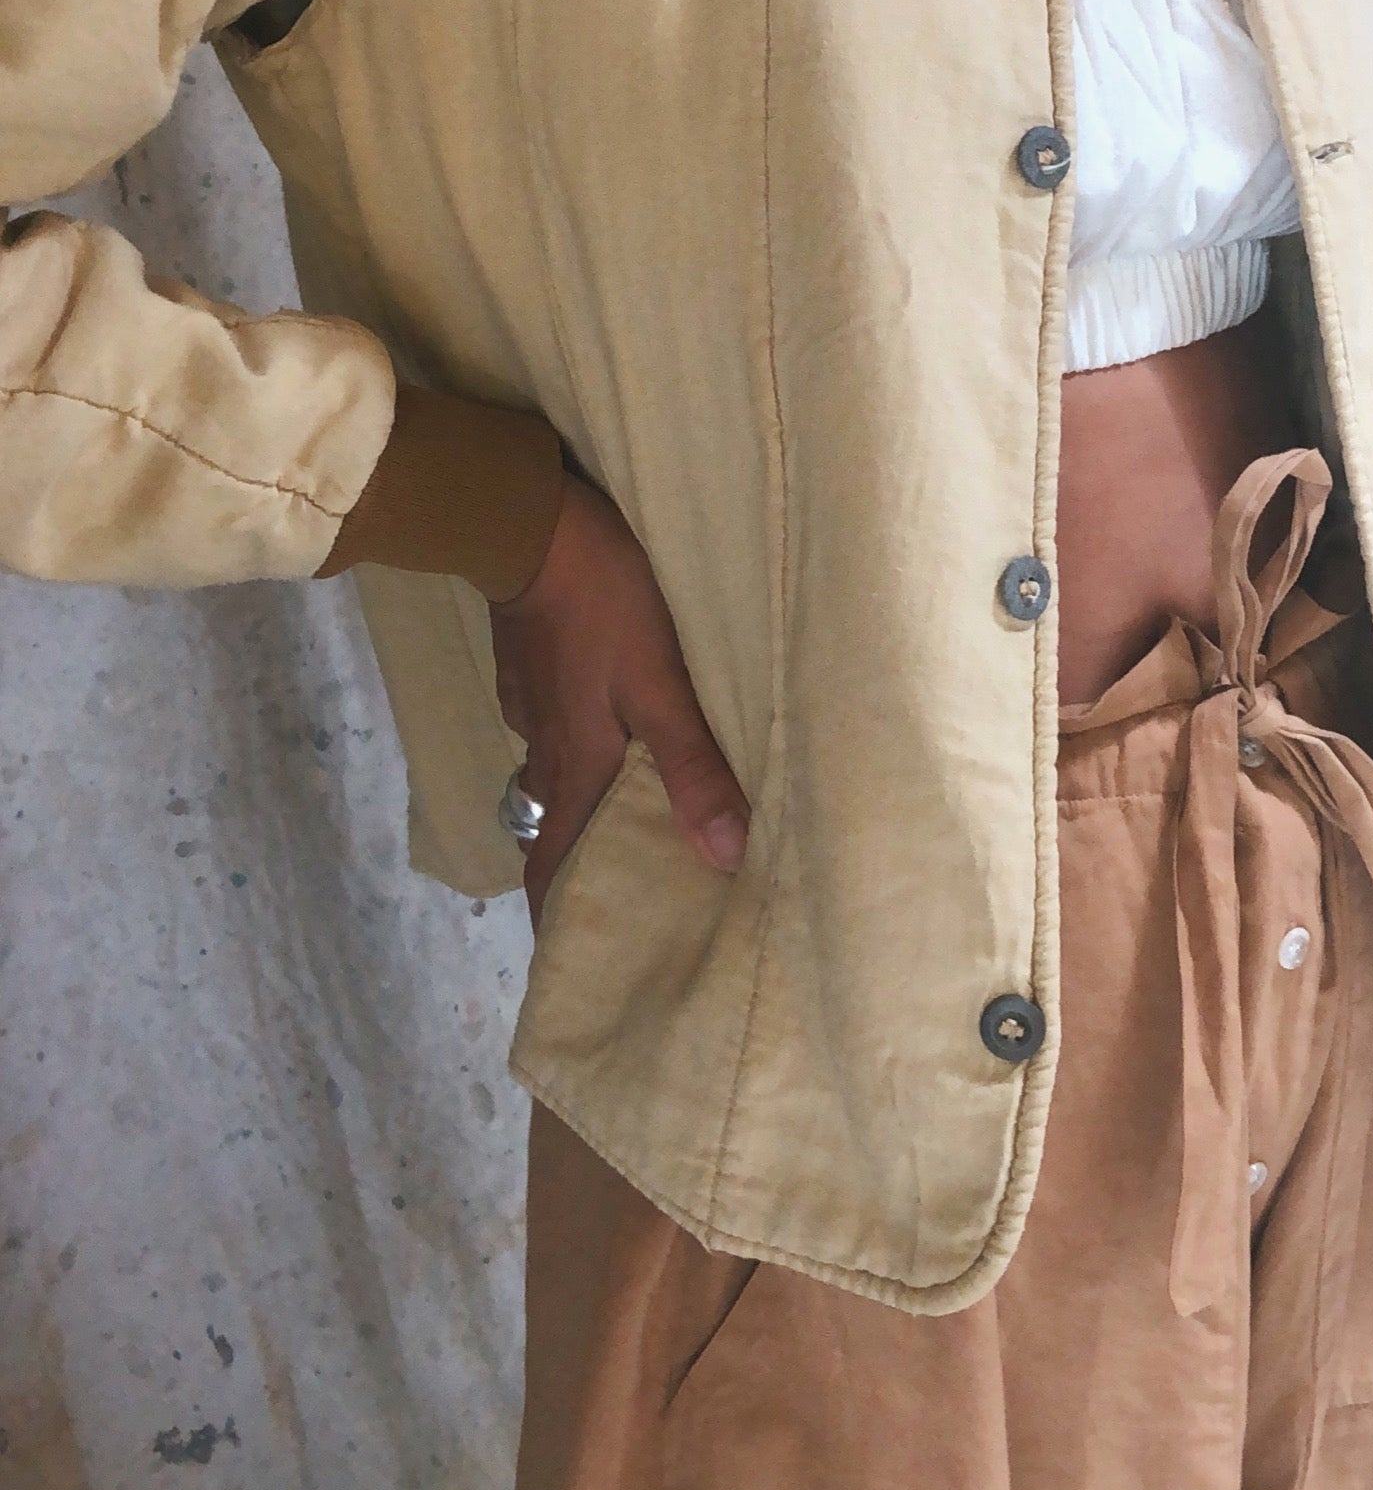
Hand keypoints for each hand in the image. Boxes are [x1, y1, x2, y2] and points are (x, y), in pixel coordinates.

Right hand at [488, 473, 748, 929]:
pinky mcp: (531, 668)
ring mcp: (532, 707)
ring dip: (586, 806)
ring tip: (634, 818)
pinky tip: (617, 733)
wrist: (530, 524)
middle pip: (555, 831)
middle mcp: (544, 752)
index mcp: (573, 770)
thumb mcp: (660, 686)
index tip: (572, 965)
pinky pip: (557, 730)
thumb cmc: (604, 607)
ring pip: (557, 778)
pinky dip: (583, 749)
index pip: (550, 870)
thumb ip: (692, 768)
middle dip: (582, 869)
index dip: (556, 921)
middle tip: (627, 895)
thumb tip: (726, 859)